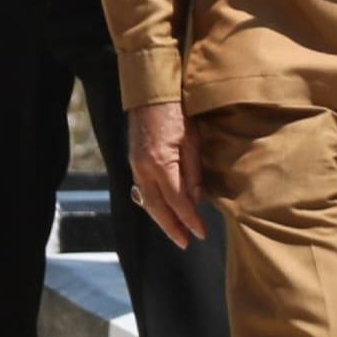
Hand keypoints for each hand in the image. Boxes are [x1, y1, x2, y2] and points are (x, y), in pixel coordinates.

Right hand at [126, 101, 206, 249]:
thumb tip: (196, 199)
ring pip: (147, 201)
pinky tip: (161, 210)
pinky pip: (142, 190)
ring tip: (175, 232)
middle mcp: (143, 169)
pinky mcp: (134, 161)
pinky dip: (152, 204)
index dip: (190, 219)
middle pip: (157, 208)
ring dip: (161, 219)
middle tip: (185, 243)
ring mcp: (136, 166)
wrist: (150, 94)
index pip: (178, 201)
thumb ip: (193, 173)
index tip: (201, 233)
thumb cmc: (176, 113)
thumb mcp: (193, 141)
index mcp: (160, 164)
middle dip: (172, 227)